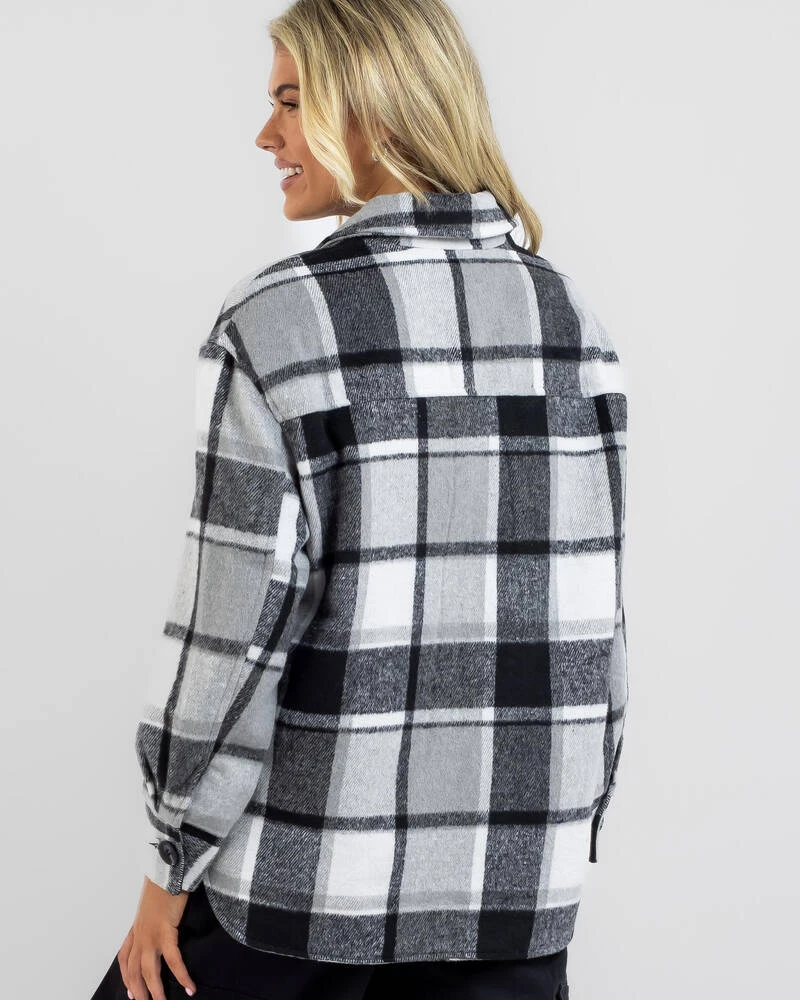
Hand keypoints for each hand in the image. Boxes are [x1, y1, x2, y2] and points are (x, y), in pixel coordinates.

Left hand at [117, 875, 197, 999]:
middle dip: (139, 991)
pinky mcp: (166, 932)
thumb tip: (159, 923)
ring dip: (155, 991)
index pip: (125, 959)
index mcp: (136, 928)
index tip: (130, 992)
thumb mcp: (152, 904)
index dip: (126, 978)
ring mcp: (151, 935)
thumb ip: (152, 917)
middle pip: (134, 971)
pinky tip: (189, 986)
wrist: (166, 870)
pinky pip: (173, 960)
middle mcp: (140, 935)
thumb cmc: (163, 884)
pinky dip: (181, 975)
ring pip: (149, 971)